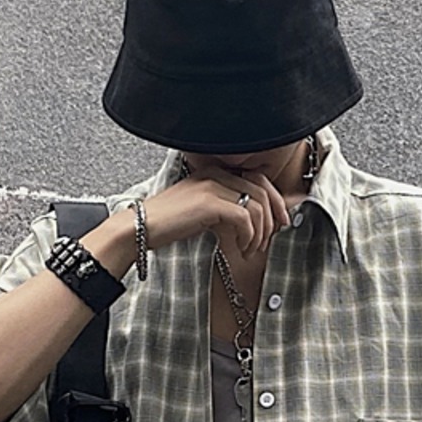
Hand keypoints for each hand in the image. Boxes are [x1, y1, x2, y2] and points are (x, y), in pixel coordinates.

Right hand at [142, 165, 291, 259]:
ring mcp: (212, 186)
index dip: (275, 201)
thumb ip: (224, 208)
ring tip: (250, 249)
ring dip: (260, 232)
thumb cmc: (167, 225)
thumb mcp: (201, 211)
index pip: (258, 179)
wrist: (141, 228)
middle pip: (263, 190)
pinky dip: (248, 237)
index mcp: (215, 172)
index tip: (280, 222)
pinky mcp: (209, 203)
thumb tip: (254, 221)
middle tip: (269, 240)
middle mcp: (216, 174)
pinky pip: (245, 218)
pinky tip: (241, 248)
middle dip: (273, 218)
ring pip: (257, 206)